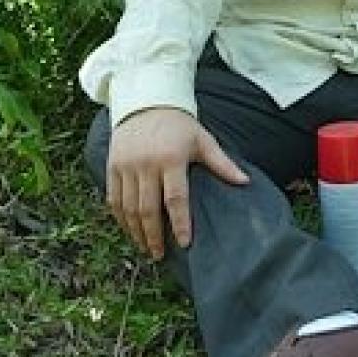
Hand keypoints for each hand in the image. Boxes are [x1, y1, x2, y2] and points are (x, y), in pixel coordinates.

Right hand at [106, 106, 249, 259]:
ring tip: (146, 248)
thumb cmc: (179, 124)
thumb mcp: (203, 140)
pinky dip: (120, 218)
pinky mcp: (111, 166)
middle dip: (154, 236)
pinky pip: (113, 198)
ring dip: (136, 232)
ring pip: (128, 208)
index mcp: (171, 159)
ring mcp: (125, 166)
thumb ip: (222, 163)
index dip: (180, 223)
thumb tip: (245, 182)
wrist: (146, 101)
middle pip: (148, 209)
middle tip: (160, 255)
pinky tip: (130, 230)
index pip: (175, 198)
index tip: (185, 243)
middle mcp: (145, 164)